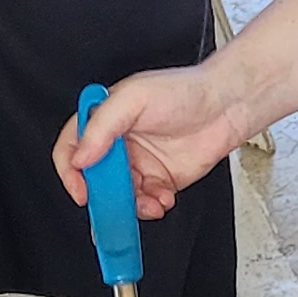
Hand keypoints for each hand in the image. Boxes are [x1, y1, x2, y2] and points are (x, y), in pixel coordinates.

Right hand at [57, 62, 254, 221]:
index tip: (81, 191)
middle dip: (102, 198)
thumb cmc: (184, 89)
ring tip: (150, 201)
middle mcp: (117, 145)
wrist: (227, 105)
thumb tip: (80, 158)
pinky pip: (146, 203)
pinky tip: (164, 198)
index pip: (71, 150)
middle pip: (94, 180)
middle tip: (115, 204)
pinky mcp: (160, 181)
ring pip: (119, 197)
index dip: (70, 173)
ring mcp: (138, 165)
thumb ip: (102, 126)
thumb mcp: (134, 97)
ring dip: (130, 206)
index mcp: (103, 122)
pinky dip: (152, 207)